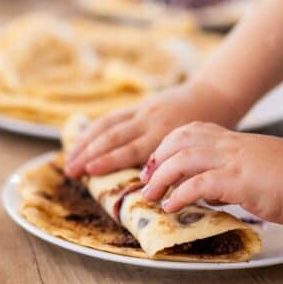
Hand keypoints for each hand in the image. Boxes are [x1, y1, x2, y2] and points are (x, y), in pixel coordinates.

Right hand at [64, 83, 235, 177]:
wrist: (212, 94)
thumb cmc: (209, 129)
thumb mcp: (198, 149)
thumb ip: (176, 165)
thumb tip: (156, 189)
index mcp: (165, 133)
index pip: (130, 150)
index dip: (108, 161)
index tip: (89, 173)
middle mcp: (148, 121)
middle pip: (111, 138)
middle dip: (88, 155)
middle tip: (70, 171)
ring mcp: (141, 111)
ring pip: (106, 126)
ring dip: (85, 142)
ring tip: (69, 159)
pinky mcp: (137, 106)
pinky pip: (110, 118)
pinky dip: (92, 130)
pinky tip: (80, 141)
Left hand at [140, 122, 282, 225]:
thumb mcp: (256, 168)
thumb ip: (231, 175)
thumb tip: (210, 193)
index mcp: (233, 141)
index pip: (189, 131)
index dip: (166, 146)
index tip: (156, 164)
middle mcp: (228, 146)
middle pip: (177, 141)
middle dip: (155, 160)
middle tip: (145, 181)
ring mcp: (232, 161)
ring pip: (181, 160)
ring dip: (160, 179)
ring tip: (150, 197)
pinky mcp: (237, 181)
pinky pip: (198, 184)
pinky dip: (179, 195)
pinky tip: (172, 207)